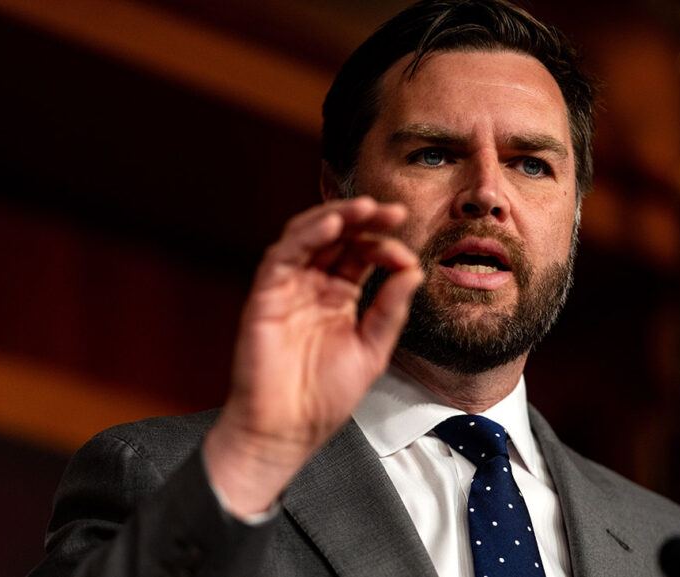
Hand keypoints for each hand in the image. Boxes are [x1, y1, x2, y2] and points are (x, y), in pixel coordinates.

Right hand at [203, 197, 422, 515]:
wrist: (288, 431)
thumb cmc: (323, 399)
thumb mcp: (372, 350)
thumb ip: (390, 309)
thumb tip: (413, 271)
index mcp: (339, 298)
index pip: (361, 255)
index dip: (384, 246)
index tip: (407, 254)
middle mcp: (312, 287)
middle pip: (337, 237)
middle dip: (364, 219)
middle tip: (392, 212)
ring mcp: (288, 288)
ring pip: (308, 235)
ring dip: (336, 216)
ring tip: (365, 208)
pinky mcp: (266, 295)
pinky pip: (283, 254)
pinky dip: (307, 235)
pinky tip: (332, 226)